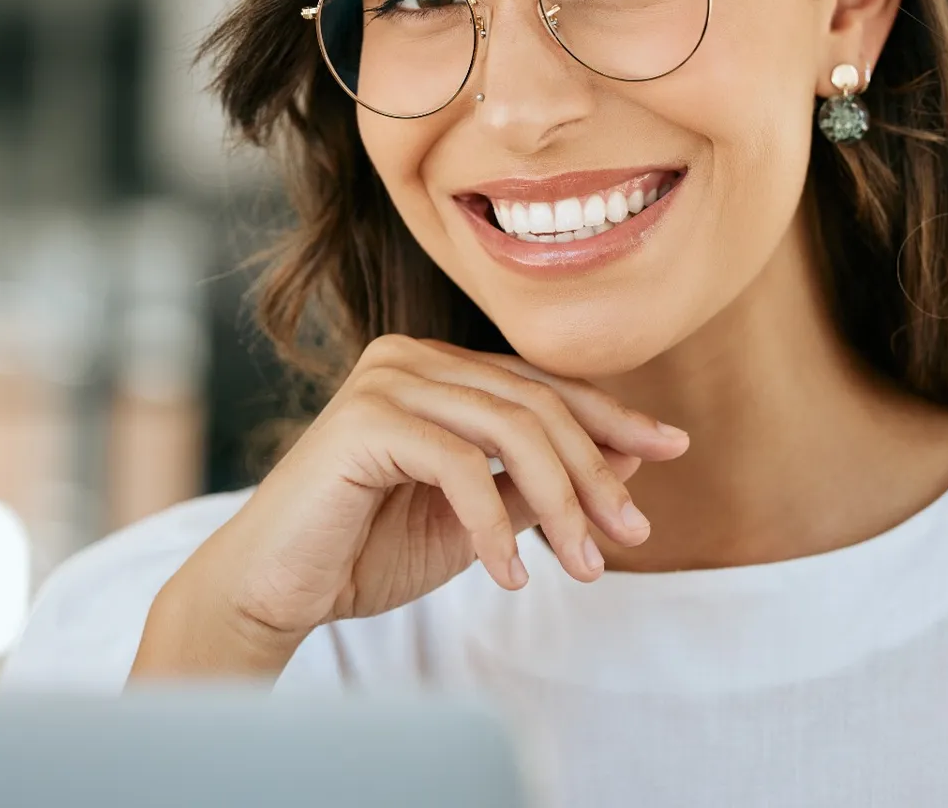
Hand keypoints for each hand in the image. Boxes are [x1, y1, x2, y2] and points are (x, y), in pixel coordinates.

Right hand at [132, 334, 688, 676]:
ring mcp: (385, 380)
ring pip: (511, 429)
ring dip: (561, 503)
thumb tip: (631, 460)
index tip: (674, 447)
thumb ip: (536, 484)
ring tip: (587, 566)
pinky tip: (511, 577)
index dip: (612, 416)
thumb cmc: (365, 552)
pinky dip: (495, 527)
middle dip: (596, 472)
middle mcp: (411, 357)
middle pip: (537, 403)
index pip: (543, 384)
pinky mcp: (365, 420)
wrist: (273, 591)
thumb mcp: (475, 518)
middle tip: (633, 534)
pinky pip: (462, 467)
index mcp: (436, 369)